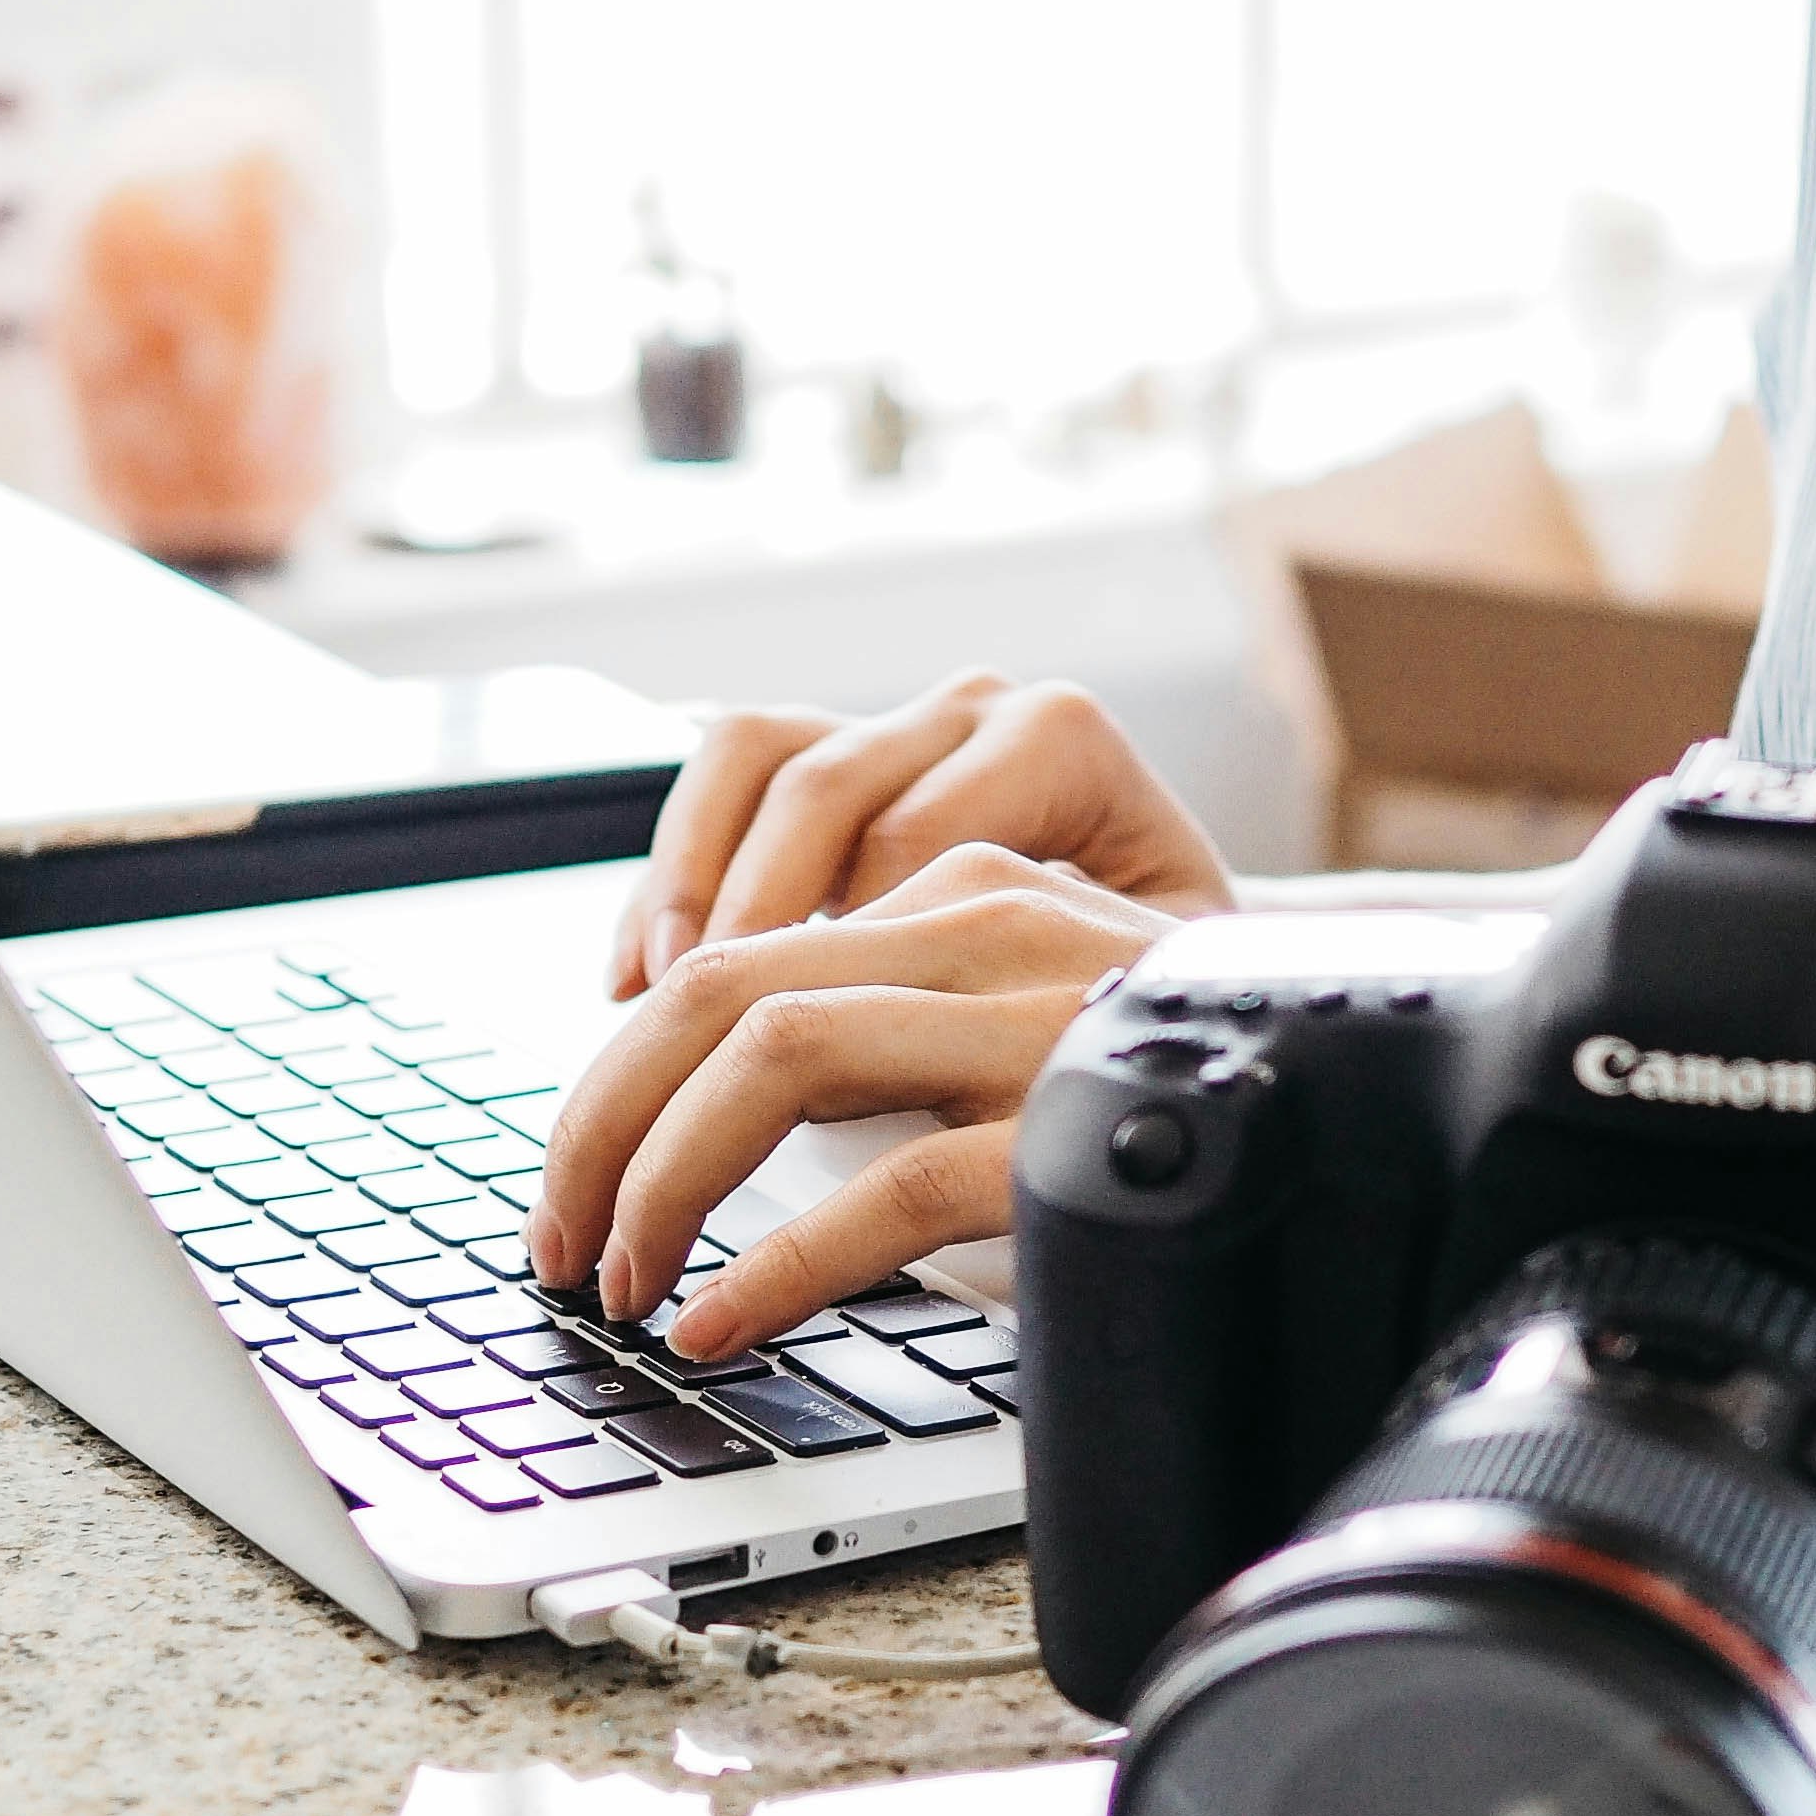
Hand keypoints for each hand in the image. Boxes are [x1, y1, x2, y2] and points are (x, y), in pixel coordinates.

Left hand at [531, 845, 1182, 1355]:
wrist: (1380, 1106)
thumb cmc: (1189, 1101)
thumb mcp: (1021, 1044)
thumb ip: (898, 1046)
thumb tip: (715, 1144)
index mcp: (972, 889)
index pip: (739, 950)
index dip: (622, 1068)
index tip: (581, 1175)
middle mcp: (995, 926)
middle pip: (722, 986)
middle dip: (603, 1120)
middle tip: (560, 1239)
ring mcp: (1037, 1019)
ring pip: (776, 1056)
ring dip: (663, 1179)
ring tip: (624, 1281)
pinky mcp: (1076, 1125)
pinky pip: (887, 1186)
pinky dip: (777, 1262)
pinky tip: (727, 1320)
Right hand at [609, 670, 1234, 996]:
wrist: (1176, 942)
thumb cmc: (1159, 979)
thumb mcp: (1138, 992)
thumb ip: (1054, 1008)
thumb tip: (959, 1104)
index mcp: (1061, 745)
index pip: (916, 838)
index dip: (845, 950)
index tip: (797, 1052)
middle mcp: (974, 711)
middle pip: (819, 789)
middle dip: (741, 929)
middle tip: (696, 1047)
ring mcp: (900, 722)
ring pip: (754, 757)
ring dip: (689, 884)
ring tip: (657, 997)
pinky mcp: (838, 752)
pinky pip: (727, 773)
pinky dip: (673, 870)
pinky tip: (638, 973)